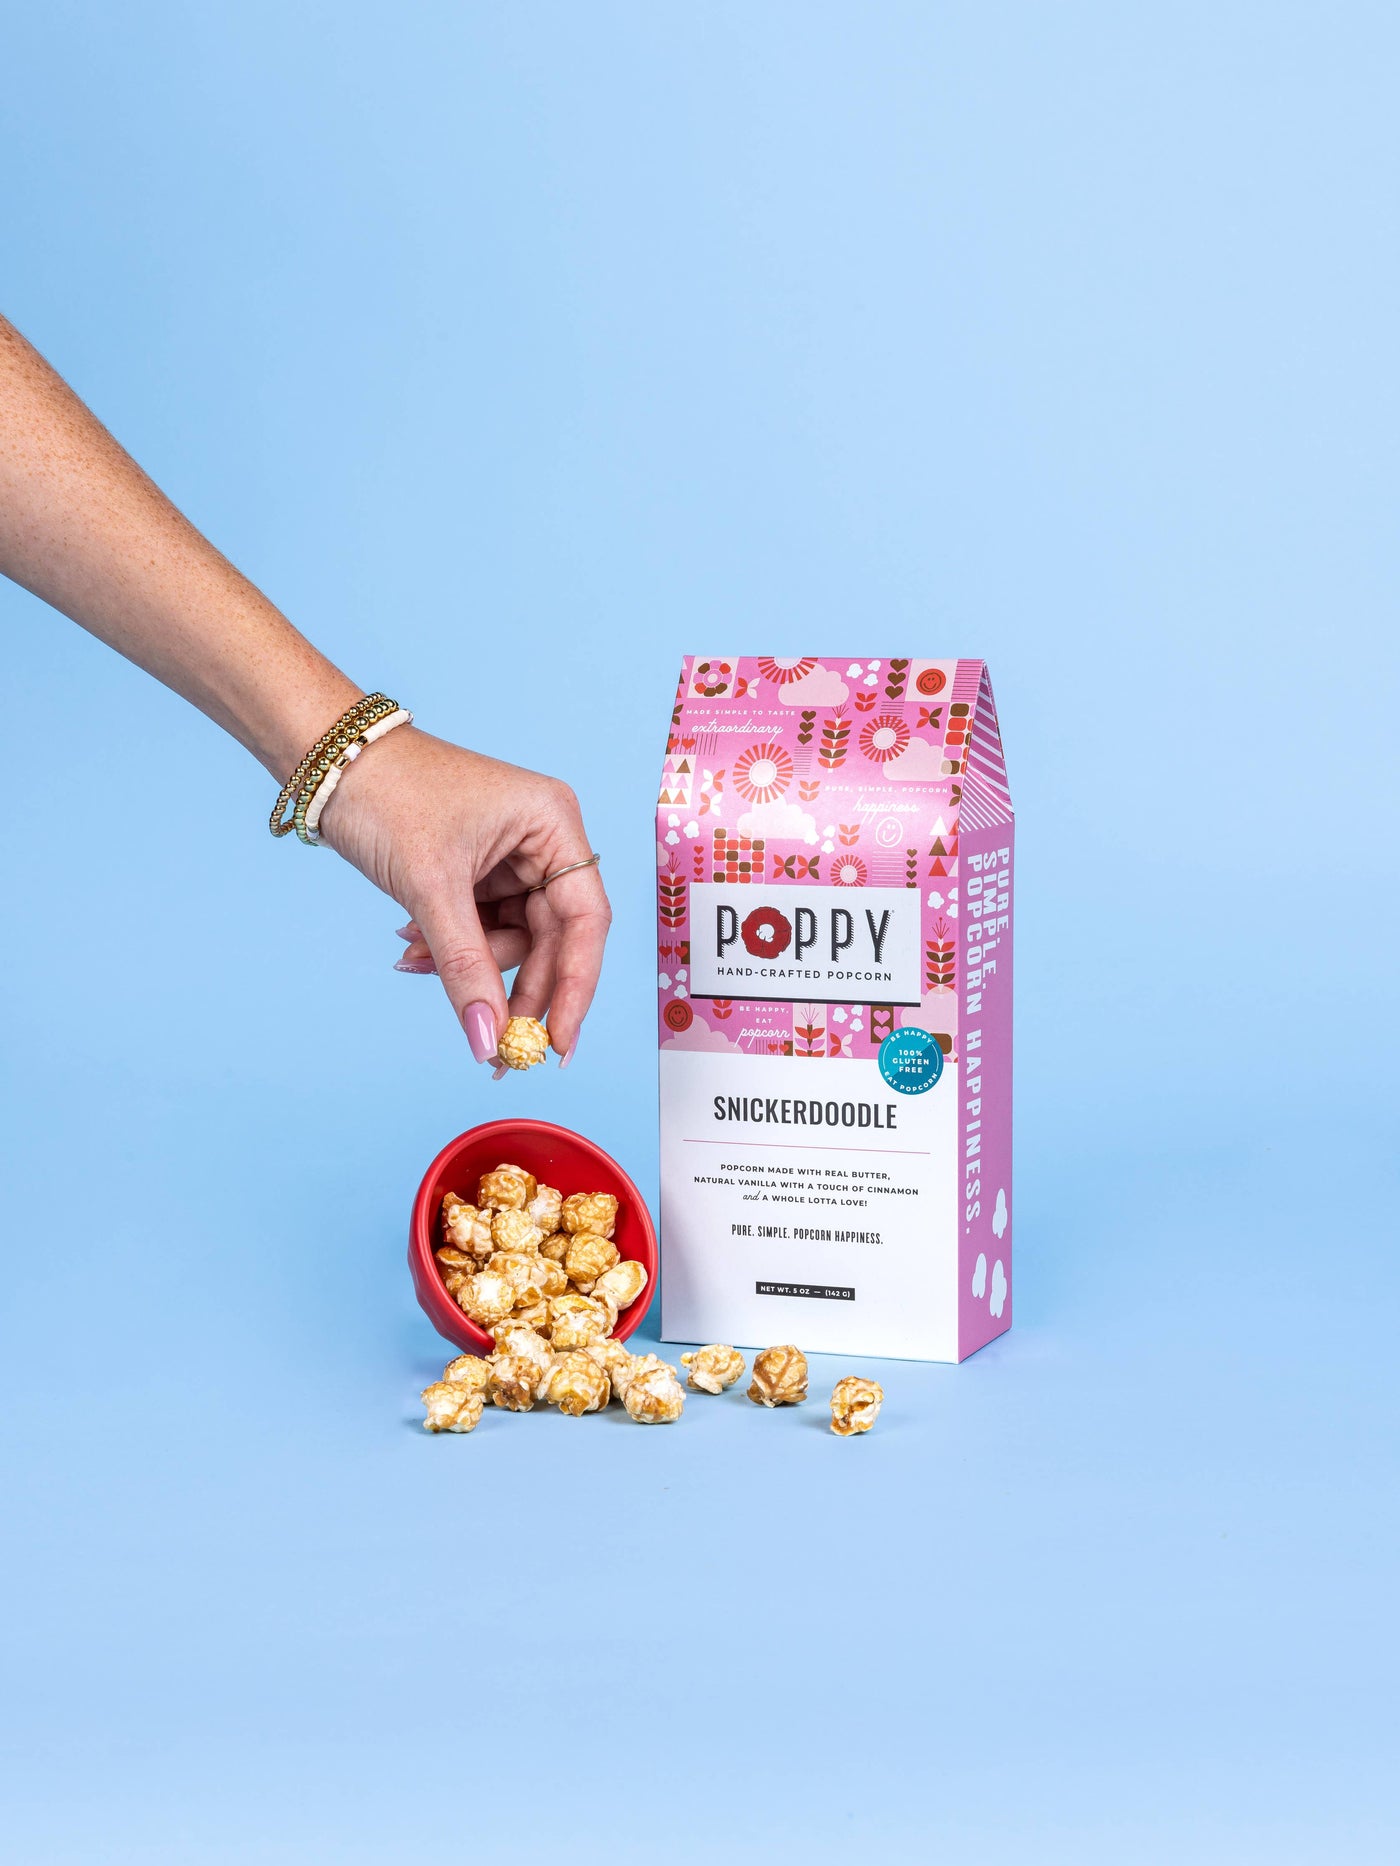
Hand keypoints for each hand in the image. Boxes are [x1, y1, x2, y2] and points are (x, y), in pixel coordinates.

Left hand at [317, 725, 610, 1065]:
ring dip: (469, 966)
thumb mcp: (430, 886)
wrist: (328, 761)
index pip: (585, 920)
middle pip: (553, 939)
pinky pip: (481, 930)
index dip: (576, 987)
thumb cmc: (387, 794)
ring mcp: (513, 858)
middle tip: (495, 1047)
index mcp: (553, 823)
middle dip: (517, 989)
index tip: (557, 1045)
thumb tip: (487, 1041)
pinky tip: (412, 946)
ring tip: (415, 961)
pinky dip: (451, 949)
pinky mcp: (480, 872)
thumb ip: (464, 967)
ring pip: (513, 941)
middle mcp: (543, 840)